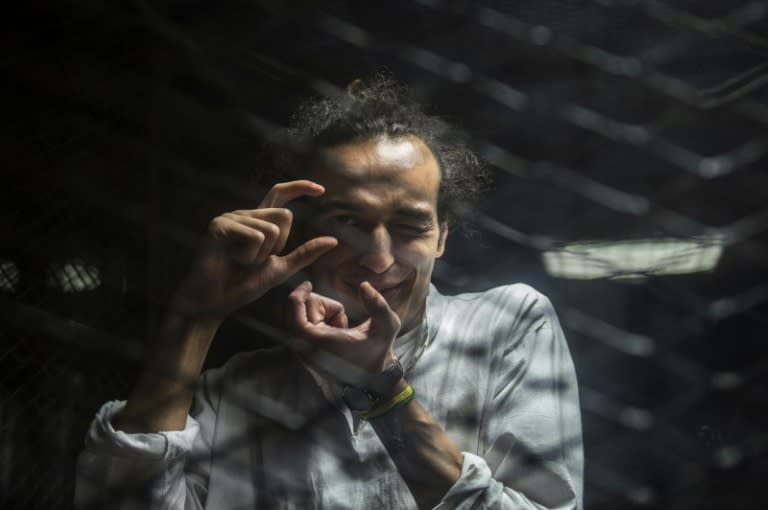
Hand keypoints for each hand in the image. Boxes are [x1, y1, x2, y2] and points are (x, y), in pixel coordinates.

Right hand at [171, 181, 337, 320]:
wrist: (214, 302)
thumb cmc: (242, 286)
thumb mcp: (281, 269)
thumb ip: (304, 253)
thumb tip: (333, 241)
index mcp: (258, 222)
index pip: (280, 194)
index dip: (300, 187)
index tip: (321, 189)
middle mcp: (245, 214)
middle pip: (284, 215)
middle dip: (278, 246)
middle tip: (254, 261)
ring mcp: (231, 217)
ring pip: (271, 229)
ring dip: (260, 256)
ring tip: (239, 262)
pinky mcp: (220, 225)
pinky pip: (255, 236)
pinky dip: (249, 256)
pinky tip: (231, 260)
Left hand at [287, 280, 400, 382]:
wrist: (373, 381)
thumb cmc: (378, 354)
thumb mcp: (387, 327)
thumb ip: (378, 305)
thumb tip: (364, 285)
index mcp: (319, 342)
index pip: (294, 315)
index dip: (298, 295)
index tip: (308, 284)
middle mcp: (305, 349)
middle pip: (300, 311)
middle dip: (322, 306)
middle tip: (341, 319)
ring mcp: (303, 352)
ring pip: (303, 317)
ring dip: (322, 314)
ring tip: (340, 329)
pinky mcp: (305, 353)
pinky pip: (305, 326)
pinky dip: (319, 321)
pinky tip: (335, 333)